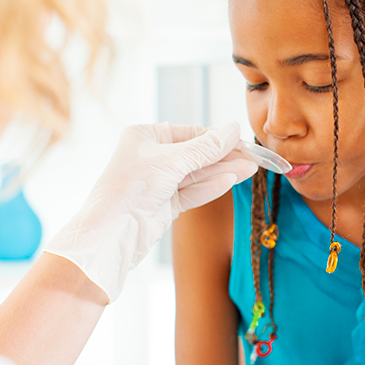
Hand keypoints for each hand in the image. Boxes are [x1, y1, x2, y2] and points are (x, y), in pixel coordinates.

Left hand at [45, 122, 257, 301]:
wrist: (111, 235)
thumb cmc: (130, 189)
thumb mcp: (172, 162)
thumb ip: (206, 147)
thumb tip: (233, 129)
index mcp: (144, 137)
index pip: (189, 133)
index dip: (216, 137)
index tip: (242, 140)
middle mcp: (150, 157)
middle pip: (196, 153)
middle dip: (224, 156)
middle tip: (253, 156)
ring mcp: (158, 182)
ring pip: (197, 174)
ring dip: (223, 171)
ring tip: (250, 168)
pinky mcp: (164, 204)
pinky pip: (193, 191)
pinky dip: (211, 186)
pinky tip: (231, 180)